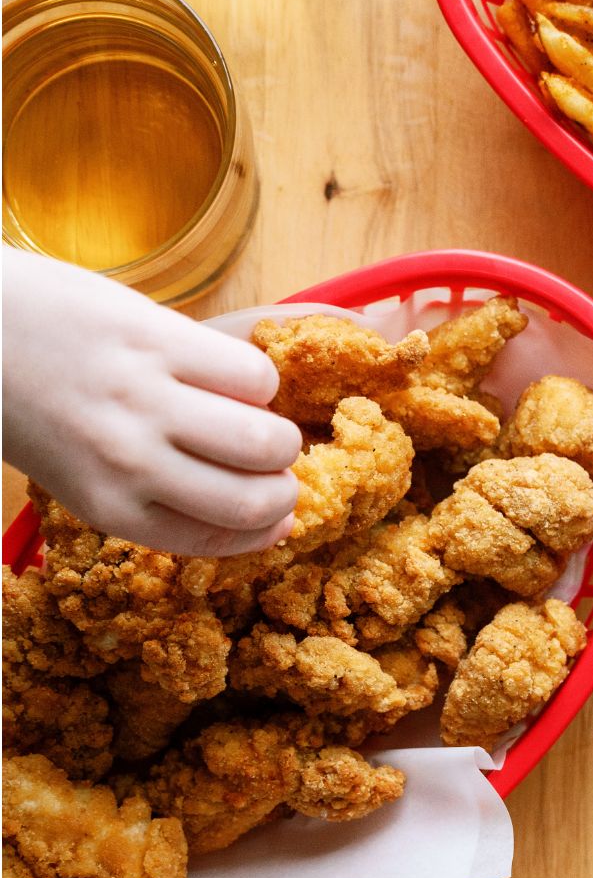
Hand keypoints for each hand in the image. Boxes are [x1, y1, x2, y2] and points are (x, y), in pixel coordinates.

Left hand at [2, 248, 302, 555]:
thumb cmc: (25, 400)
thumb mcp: (75, 470)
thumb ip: (149, 491)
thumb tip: (252, 509)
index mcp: (107, 504)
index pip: (214, 538)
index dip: (262, 532)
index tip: (279, 520)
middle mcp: (130, 463)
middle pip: (253, 498)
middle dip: (283, 490)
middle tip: (277, 470)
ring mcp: (145, 399)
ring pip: (265, 439)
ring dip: (279, 435)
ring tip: (261, 421)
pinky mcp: (158, 338)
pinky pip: (251, 374)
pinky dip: (258, 380)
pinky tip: (232, 374)